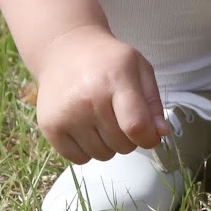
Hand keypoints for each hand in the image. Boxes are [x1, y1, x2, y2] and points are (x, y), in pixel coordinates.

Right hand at [35, 25, 167, 162]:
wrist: (64, 51)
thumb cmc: (108, 61)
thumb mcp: (140, 69)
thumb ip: (152, 102)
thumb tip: (160, 134)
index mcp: (116, 80)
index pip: (136, 126)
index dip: (149, 138)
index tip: (150, 136)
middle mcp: (89, 99)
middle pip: (122, 144)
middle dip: (129, 139)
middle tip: (122, 119)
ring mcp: (66, 115)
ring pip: (102, 155)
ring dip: (109, 145)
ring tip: (103, 121)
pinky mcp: (49, 127)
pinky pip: (79, 159)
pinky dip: (88, 151)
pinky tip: (86, 129)